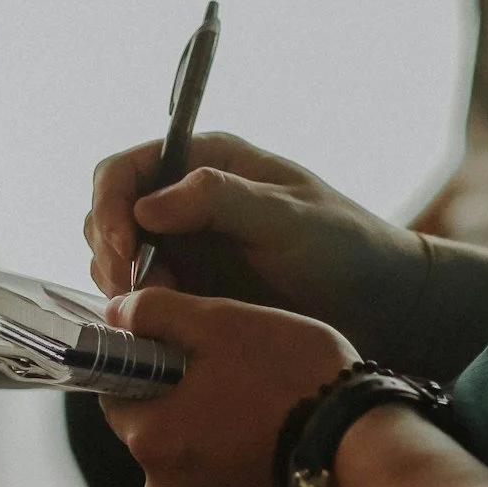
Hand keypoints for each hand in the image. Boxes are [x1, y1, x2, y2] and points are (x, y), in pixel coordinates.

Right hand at [84, 132, 424, 355]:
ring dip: (123, 285)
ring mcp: (186, 244)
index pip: (126, 169)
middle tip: (134, 294)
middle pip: (109, 213)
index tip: (125, 252)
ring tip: (161, 311)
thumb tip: (149, 205)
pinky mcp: (191, 287)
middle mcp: (187, 198)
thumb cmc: (345, 248)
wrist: (378, 304)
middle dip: (110, 252)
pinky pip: (141, 294)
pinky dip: (140, 310)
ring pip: (117, 258)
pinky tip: (168, 324)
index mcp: (208, 162)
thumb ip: (221, 200)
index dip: (110, 207)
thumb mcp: (289, 218)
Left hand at [101, 287, 356, 486]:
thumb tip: (115, 311)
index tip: (190, 362)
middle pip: (160, 441)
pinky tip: (285, 463)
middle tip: (244, 388)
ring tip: (273, 427)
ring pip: (197, 478)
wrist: (366, 454)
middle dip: (188, 416)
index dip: (151, 373)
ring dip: (219, 456)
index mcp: (149, 436)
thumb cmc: (293, 379)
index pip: (120, 397)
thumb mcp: (225, 323)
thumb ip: (159, 313)